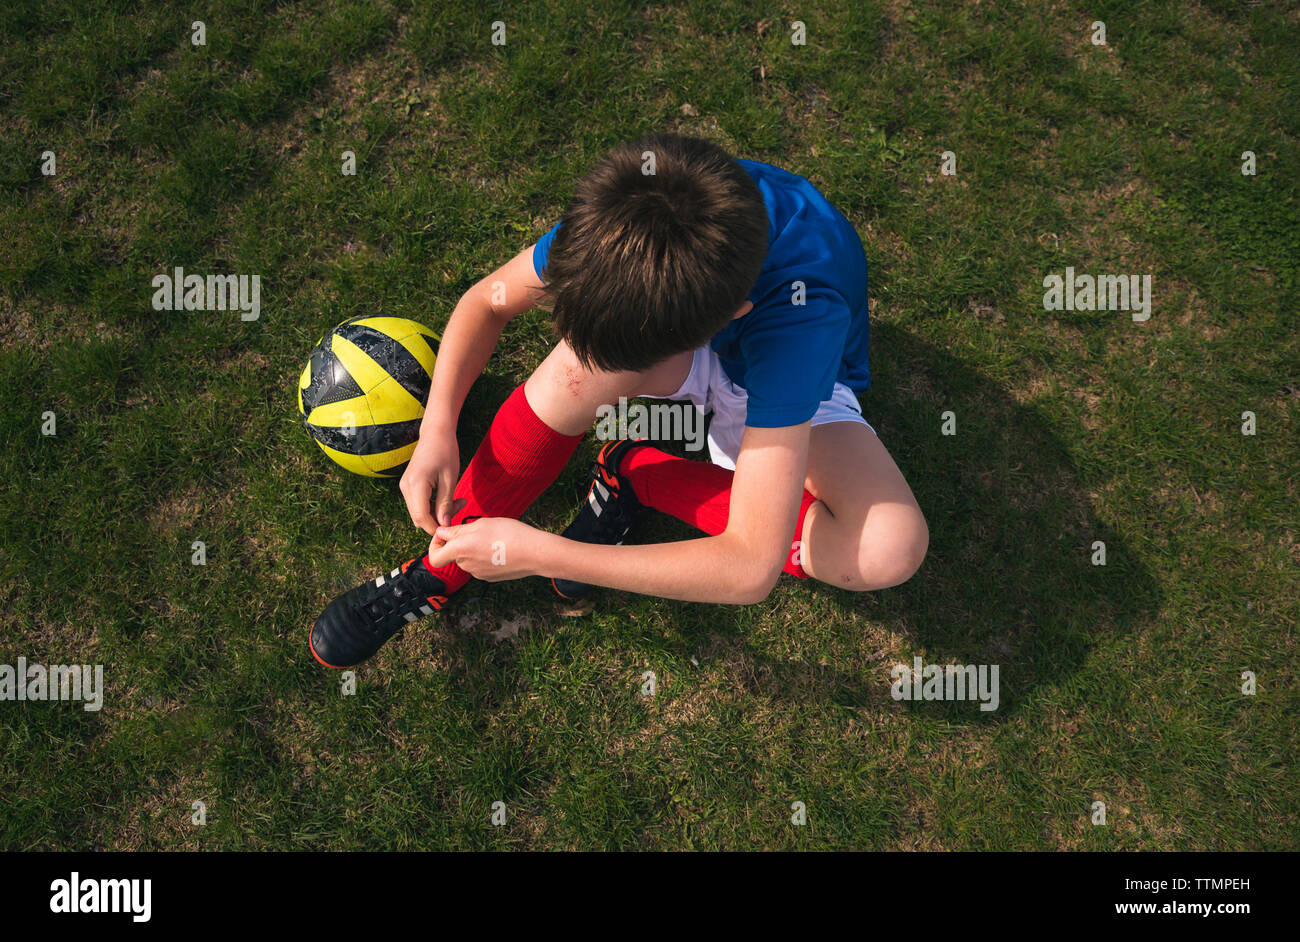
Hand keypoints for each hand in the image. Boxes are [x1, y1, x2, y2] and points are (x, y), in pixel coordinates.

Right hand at [400, 426, 463, 534]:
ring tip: (457, 501)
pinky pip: (418, 503)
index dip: (435, 528)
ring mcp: (405, 486)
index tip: (452, 527)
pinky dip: (432, 506)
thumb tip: (444, 524)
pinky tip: (447, 498)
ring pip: (419, 512)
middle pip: (419, 517)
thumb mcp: (450, 479)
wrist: (435, 433)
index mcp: (416, 485)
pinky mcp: (408, 485)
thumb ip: (445, 503)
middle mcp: (405, 487)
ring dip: (436, 513)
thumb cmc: (445, 452)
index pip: (421, 518)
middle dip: (438, 520)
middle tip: (459, 507)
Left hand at [426, 517, 542, 581]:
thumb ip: (457, 530)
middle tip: (476, 529)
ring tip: (492, 537)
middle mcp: (466, 565)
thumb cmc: (509, 534)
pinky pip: (479, 564)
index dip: (435, 545)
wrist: (534, 553)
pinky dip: (483, 555)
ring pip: (467, 559)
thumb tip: (442, 533)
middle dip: (459, 542)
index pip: (434, 557)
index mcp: (460, 550)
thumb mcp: (482, 524)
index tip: (445, 534)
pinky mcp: (489, 577)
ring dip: (473, 548)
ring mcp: (478, 573)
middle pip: (452, 555)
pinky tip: (499, 547)